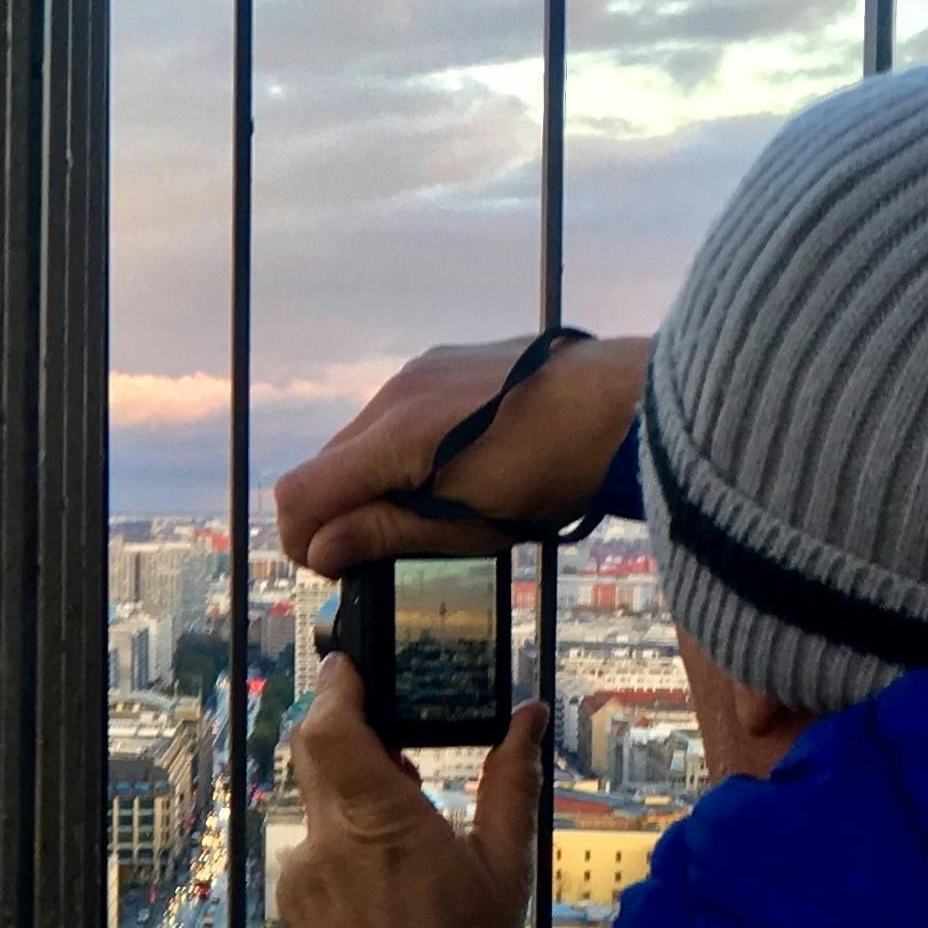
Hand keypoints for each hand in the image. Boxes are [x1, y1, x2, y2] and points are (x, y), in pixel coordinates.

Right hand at [275, 333, 647, 575]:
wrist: (626, 402)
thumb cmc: (555, 473)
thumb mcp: (467, 524)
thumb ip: (384, 533)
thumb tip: (319, 553)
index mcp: (396, 439)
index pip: (301, 492)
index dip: (301, 539)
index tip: (333, 567)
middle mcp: (394, 395)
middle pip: (324, 464)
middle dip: (335, 511)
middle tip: (378, 547)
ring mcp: (418, 371)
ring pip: (357, 438)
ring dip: (368, 478)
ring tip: (422, 506)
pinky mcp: (442, 360)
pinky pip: (393, 411)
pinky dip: (397, 447)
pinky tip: (446, 464)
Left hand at [275, 658, 547, 927]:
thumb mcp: (504, 868)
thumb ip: (512, 784)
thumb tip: (530, 719)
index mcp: (378, 818)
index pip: (328, 726)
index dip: (335, 687)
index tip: (352, 664)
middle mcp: (327, 838)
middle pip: (315, 753)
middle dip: (350, 733)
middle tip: (392, 729)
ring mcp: (303, 870)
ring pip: (318, 803)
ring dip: (354, 796)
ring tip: (406, 817)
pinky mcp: (294, 900)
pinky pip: (314, 847)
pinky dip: (345, 842)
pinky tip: (385, 874)